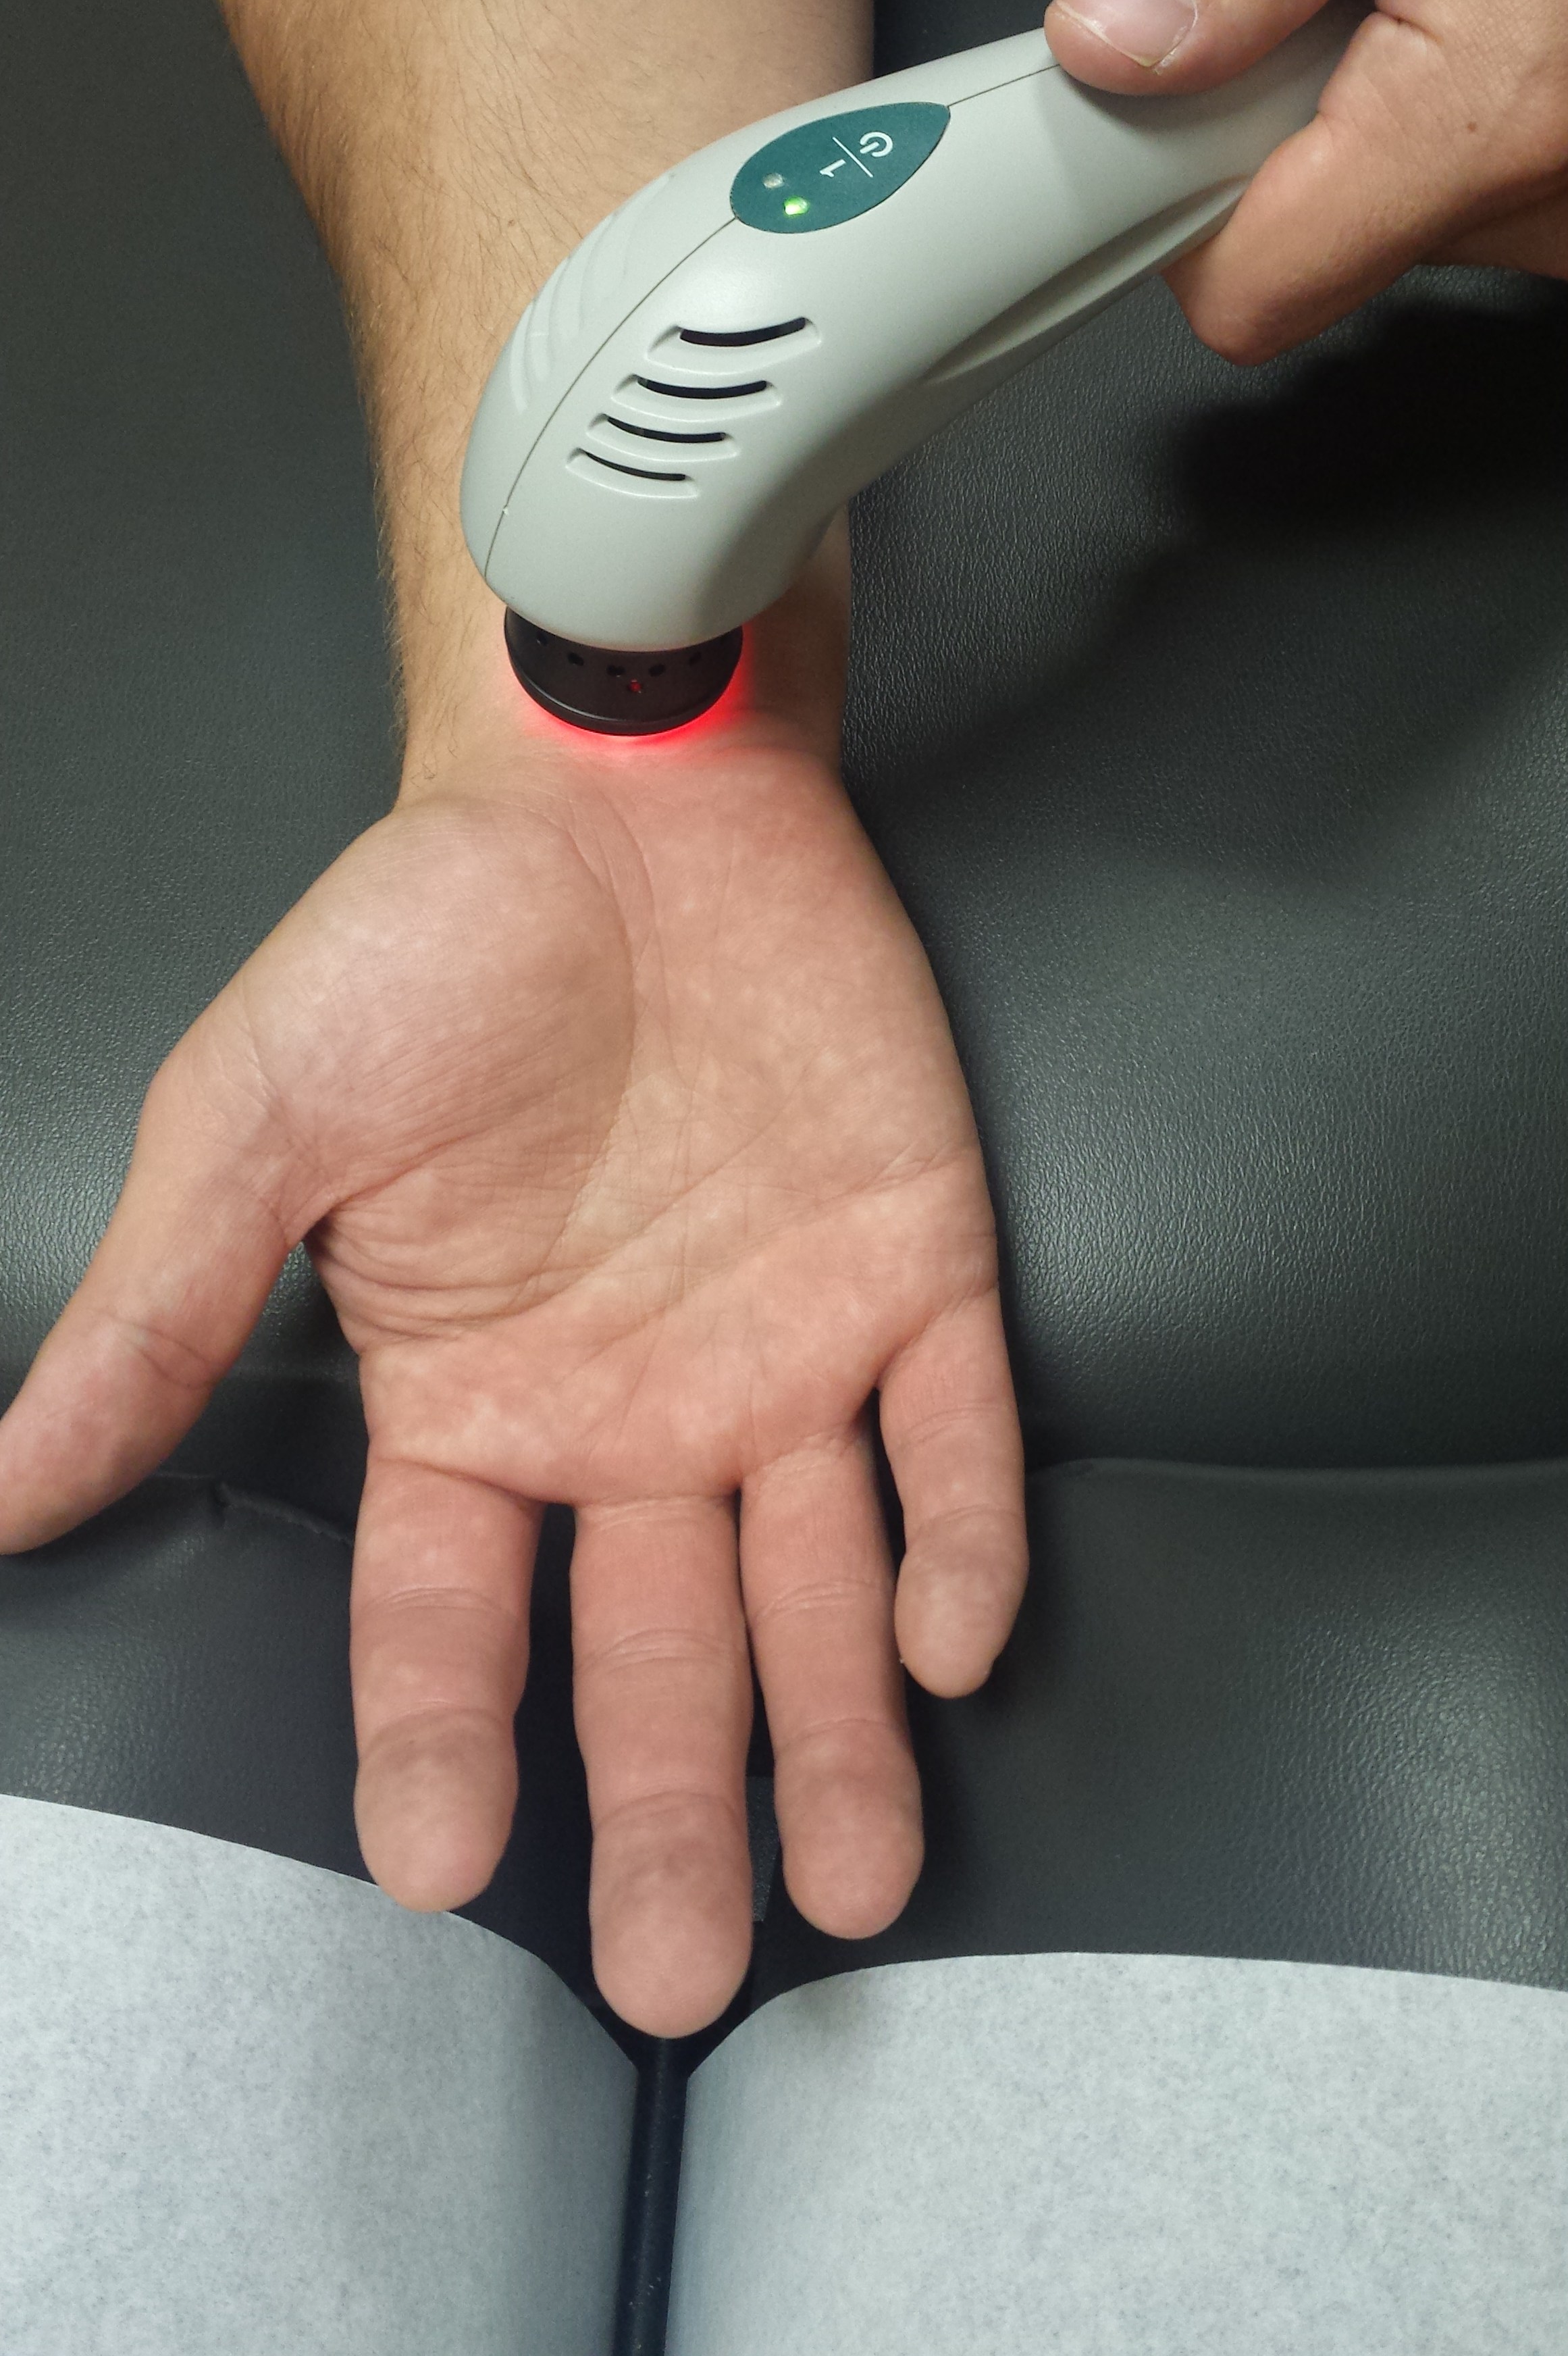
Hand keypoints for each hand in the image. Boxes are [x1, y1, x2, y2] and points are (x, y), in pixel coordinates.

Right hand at [0, 582, 1025, 2036]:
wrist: (622, 790)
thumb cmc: (427, 941)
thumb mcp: (261, 1119)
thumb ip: (162, 1313)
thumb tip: (3, 1487)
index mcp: (469, 1403)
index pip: (450, 1617)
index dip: (444, 1739)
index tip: (439, 1864)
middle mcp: (631, 1416)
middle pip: (655, 1650)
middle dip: (672, 1808)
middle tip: (680, 1970)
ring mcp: (782, 1354)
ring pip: (820, 1583)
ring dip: (841, 1728)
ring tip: (852, 1877)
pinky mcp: (915, 1272)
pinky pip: (953, 1434)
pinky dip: (959, 1534)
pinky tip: (945, 1640)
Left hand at [1043, 0, 1567, 359]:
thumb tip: (1113, 44)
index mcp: (1485, 114)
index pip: (1255, 288)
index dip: (1171, 206)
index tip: (1156, 104)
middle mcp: (1549, 188)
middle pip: (1312, 249)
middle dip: (1275, 118)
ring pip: (1381, 217)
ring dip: (1361, 101)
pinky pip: (1455, 185)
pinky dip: (1429, 100)